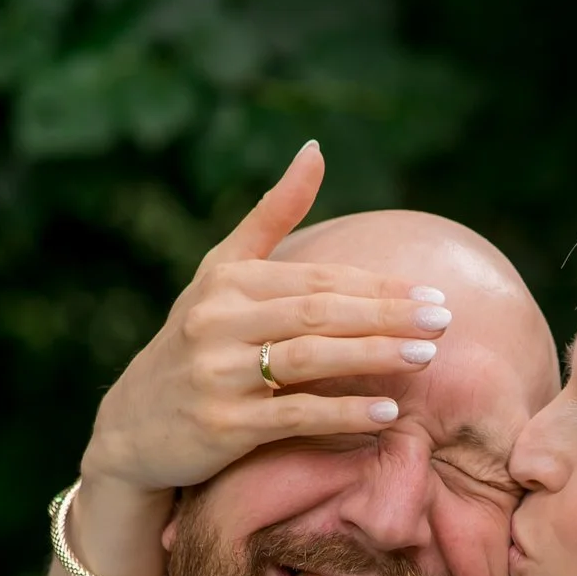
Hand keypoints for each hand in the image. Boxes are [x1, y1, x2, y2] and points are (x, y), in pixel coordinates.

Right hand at [69, 140, 452, 575]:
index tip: (433, 294)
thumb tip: (316, 148)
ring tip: (426, 357)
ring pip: (310, 358)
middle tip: (444, 320)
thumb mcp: (223, 274)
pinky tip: (387, 413)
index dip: (378, 286)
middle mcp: (218, 320)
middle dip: (386, 315)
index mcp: (228, 281)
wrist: (133, 427)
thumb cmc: (195, 344)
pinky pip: (293, 415)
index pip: (317, 279)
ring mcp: (218, 373)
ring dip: (373, 356)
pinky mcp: (222, 425)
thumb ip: (272, 215)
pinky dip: (342, 413)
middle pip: (319, 312)